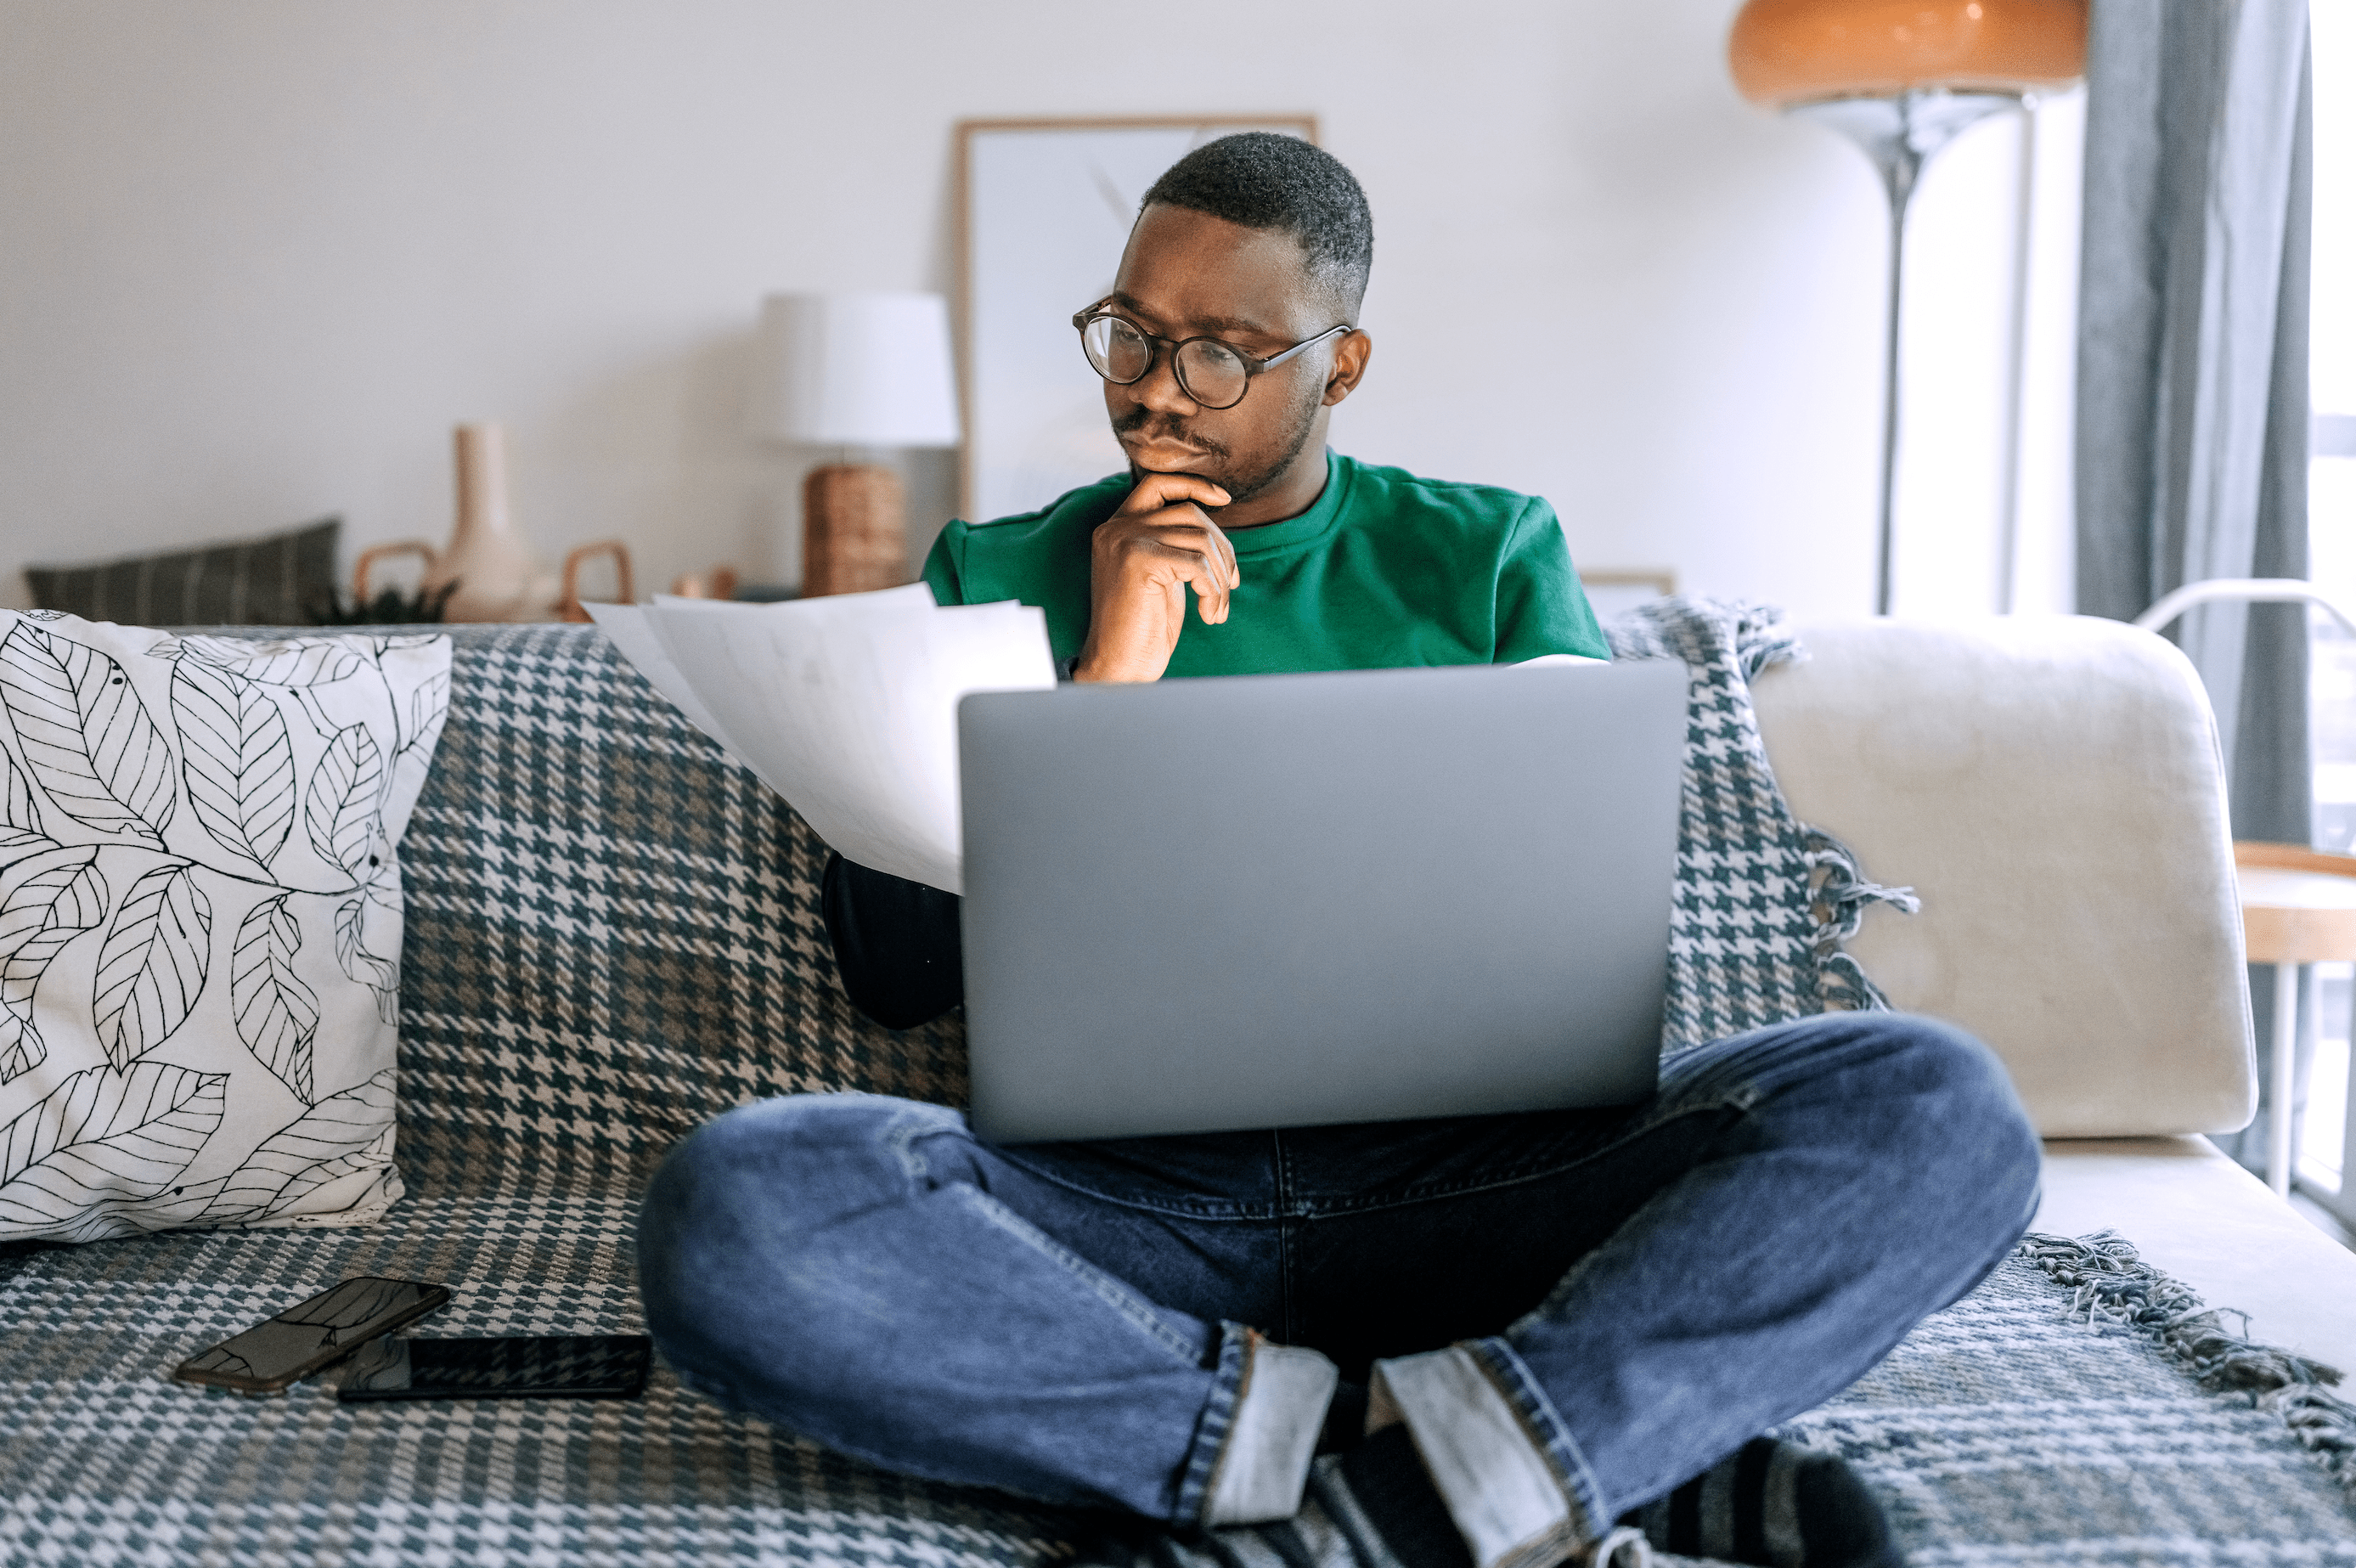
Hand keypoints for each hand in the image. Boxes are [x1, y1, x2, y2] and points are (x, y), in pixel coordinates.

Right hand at [1072, 473, 1239, 683]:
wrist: (1119, 666)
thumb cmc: (1144, 627)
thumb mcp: (1162, 574)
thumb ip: (1175, 543)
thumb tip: (1215, 522)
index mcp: (1118, 527)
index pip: (1158, 483)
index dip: (1194, 484)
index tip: (1224, 499)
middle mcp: (1116, 527)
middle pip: (1190, 513)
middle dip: (1222, 548)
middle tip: (1231, 584)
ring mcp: (1124, 540)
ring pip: (1200, 539)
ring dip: (1221, 578)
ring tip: (1217, 609)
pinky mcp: (1137, 560)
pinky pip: (1197, 564)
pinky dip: (1214, 591)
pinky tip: (1209, 615)